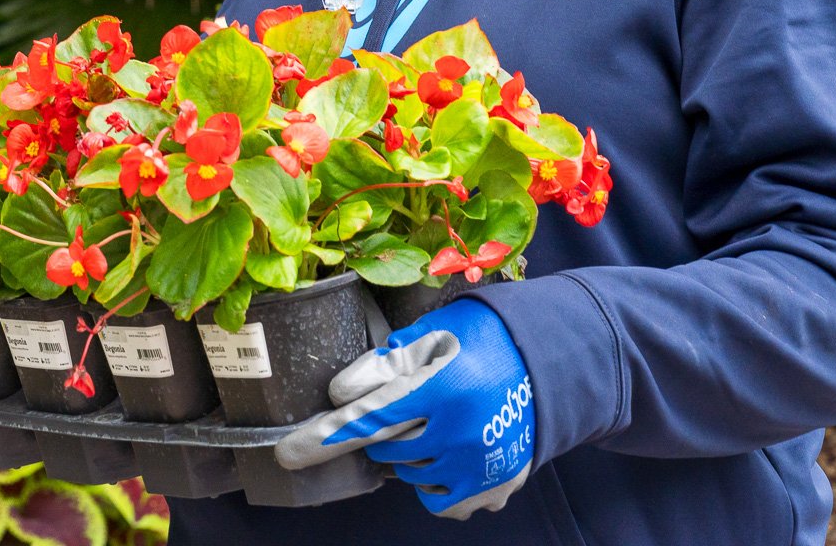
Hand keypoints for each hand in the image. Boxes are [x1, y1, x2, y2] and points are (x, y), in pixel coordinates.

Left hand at [274, 298, 534, 518]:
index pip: (369, 419)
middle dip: (385, 428)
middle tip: (411, 403)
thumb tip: (340, 394)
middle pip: (386, 448)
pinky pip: (436, 499)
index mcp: (442, 387)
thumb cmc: (480, 340)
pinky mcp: (492, 487)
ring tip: (438, 420)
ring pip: (408, 474)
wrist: (546, 364)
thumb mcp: (430, 335)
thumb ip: (382, 364)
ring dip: (408, 452)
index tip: (289, 454)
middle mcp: (461, 432)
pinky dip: (431, 479)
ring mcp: (479, 466)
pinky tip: (449, 449)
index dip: (325, 437)